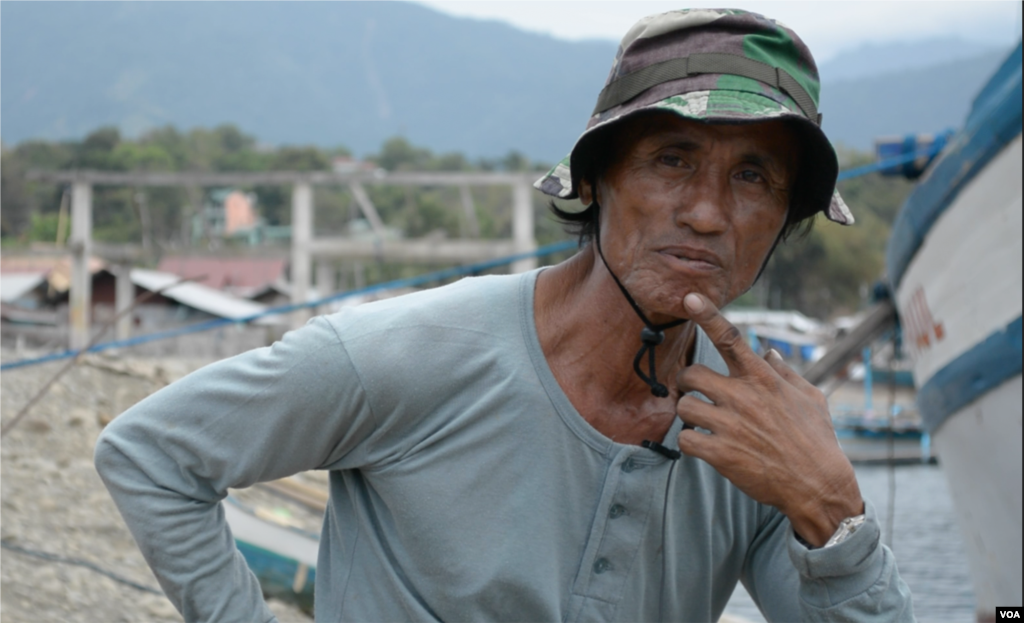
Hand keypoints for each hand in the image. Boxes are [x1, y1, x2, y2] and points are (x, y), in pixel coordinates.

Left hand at [675, 293, 862, 546]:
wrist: (818, 486)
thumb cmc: (816, 440)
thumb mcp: (811, 399)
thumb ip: (786, 373)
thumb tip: (769, 353)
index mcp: (763, 379)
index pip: (730, 338)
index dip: (707, 315)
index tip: (688, 298)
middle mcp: (743, 396)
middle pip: (691, 374)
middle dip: (689, 383)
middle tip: (698, 394)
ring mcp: (729, 425)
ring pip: (684, 406)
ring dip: (690, 415)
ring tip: (706, 425)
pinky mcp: (720, 453)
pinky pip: (685, 438)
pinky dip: (691, 443)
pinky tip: (706, 447)